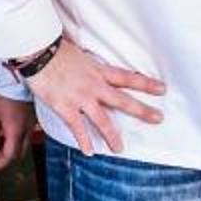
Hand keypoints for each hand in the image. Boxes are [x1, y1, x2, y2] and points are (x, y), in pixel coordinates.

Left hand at [0, 90, 32, 168]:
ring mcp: (32, 123)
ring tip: (1, 143)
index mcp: (15, 132)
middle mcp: (27, 130)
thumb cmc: (1, 94)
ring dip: (14, 147)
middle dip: (8, 158)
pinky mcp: (33, 116)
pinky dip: (18, 138)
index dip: (1, 164)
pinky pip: (28, 133)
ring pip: (25, 143)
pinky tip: (8, 131)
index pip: (10, 155)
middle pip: (20, 153)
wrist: (15, 77)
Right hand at [29, 39, 166, 156]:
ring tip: (119, 149)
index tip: (162, 89)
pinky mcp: (66, 107)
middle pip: (123, 100)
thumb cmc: (54, 48)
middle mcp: (94, 85)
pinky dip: (84, 140)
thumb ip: (87, 62)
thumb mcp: (78, 53)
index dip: (146, 83)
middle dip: (142, 110)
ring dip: (112, 136)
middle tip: (158, 118)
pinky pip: (78, 127)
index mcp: (98, 70)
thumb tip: (88, 61)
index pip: (128, 77)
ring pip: (102, 119)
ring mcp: (81, 97)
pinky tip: (89, 151)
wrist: (38, 51)